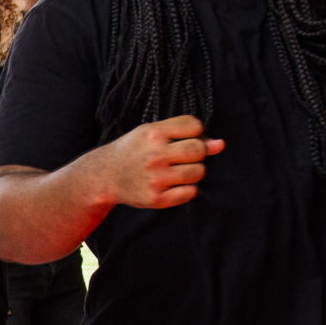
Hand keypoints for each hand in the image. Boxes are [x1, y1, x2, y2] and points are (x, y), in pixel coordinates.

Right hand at [88, 115, 222, 209]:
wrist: (104, 176)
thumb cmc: (133, 151)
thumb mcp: (152, 133)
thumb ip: (185, 134)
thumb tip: (220, 144)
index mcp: (153, 133)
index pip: (195, 126)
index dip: (194, 133)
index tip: (182, 139)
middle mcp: (154, 155)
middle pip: (199, 149)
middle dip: (197, 152)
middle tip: (182, 157)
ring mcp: (156, 178)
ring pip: (198, 172)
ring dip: (194, 171)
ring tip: (177, 171)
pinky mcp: (156, 199)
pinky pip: (190, 192)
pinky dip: (187, 189)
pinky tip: (173, 185)